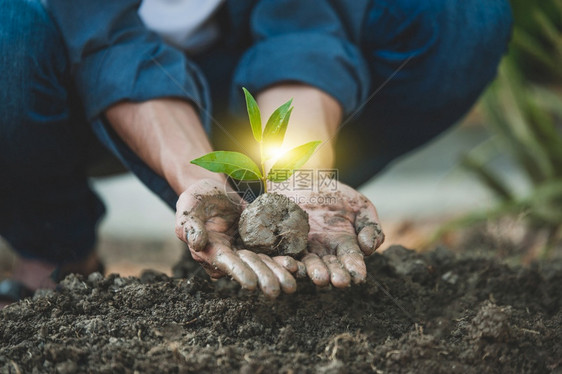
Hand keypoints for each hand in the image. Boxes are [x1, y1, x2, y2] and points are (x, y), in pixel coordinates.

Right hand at [175, 179, 300, 297]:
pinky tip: (298, 266)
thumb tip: (196, 243)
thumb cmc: (198, 198)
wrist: (216, 192)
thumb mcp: (189, 206)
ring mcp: (246, 250)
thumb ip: (189, 224)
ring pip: (264, 264)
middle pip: (249, 268)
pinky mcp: (259, 242)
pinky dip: (285, 259)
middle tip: (279, 290)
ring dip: (278, 274)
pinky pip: (274, 252)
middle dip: (264, 278)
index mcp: (210, 250)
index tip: (251, 284)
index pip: (225, 263)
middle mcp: (230, 255)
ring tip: (292, 284)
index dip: (238, 272)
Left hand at [275, 181, 383, 287]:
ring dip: (313, 272)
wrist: (304, 179)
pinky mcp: (285, 244)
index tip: (358, 277)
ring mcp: (304, 249)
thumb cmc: (336, 194)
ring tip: (318, 277)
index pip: (351, 260)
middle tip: (338, 282)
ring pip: (308, 265)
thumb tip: (369, 248)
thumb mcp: (360, 206)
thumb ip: (370, 226)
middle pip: (330, 267)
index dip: (355, 269)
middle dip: (335, 275)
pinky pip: (286, 254)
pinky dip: (288, 262)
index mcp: (345, 245)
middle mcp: (324, 252)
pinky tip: (291, 265)